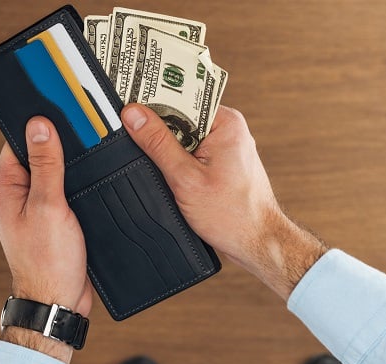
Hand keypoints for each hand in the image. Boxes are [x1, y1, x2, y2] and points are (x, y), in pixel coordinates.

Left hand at [0, 117, 91, 361]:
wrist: (59, 300)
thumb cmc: (47, 261)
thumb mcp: (48, 206)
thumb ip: (45, 165)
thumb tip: (39, 126)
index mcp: (5, 186)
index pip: (18, 140)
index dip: (38, 122)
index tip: (59, 106)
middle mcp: (16, 193)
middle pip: (37, 153)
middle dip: (59, 141)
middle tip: (82, 127)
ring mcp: (35, 205)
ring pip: (53, 171)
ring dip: (69, 162)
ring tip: (89, 150)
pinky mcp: (53, 216)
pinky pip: (63, 188)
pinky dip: (75, 181)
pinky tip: (90, 176)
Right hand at [122, 104, 326, 298]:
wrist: (256, 242)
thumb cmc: (232, 214)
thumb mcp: (185, 177)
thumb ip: (157, 144)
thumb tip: (134, 116)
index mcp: (225, 122)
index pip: (181, 98)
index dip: (153, 102)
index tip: (130, 106)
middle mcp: (228, 129)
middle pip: (180, 117)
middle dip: (158, 130)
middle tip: (137, 139)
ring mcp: (225, 147)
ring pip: (183, 137)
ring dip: (167, 150)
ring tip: (157, 164)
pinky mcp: (219, 164)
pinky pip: (190, 153)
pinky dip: (176, 163)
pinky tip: (170, 176)